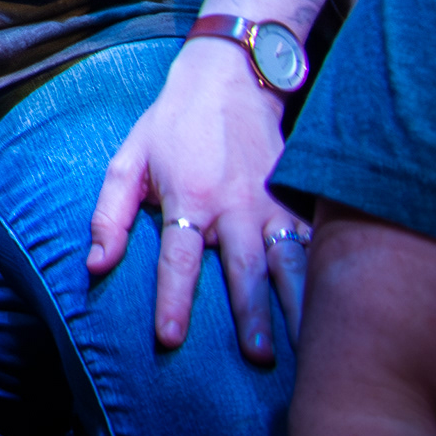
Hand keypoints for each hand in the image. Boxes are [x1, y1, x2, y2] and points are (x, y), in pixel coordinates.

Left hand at [88, 36, 304, 359]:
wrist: (228, 80)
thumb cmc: (171, 126)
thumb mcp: (127, 160)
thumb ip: (110, 214)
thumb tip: (95, 264)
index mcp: (189, 199)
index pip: (177, 260)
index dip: (172, 300)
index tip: (169, 339)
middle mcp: (234, 206)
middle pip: (243, 268)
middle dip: (251, 314)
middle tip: (258, 356)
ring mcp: (272, 205)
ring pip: (290, 261)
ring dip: (298, 302)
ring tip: (311, 343)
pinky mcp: (298, 200)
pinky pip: (315, 243)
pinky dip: (326, 273)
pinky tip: (339, 306)